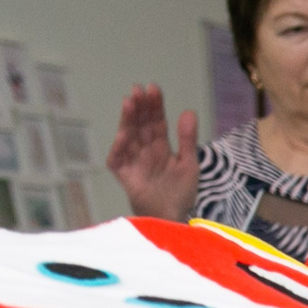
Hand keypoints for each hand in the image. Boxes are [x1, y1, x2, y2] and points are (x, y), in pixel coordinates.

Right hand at [107, 85, 198, 220]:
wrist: (170, 218)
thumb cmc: (180, 193)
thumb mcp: (189, 164)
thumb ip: (187, 139)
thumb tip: (189, 111)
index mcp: (161, 146)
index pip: (156, 121)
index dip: (155, 106)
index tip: (153, 89)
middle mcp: (145, 150)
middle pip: (141, 125)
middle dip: (140, 107)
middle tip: (139, 90)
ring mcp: (133, 160)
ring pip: (128, 136)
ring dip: (128, 119)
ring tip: (130, 102)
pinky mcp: (123, 173)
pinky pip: (118, 158)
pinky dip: (120, 147)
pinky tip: (124, 134)